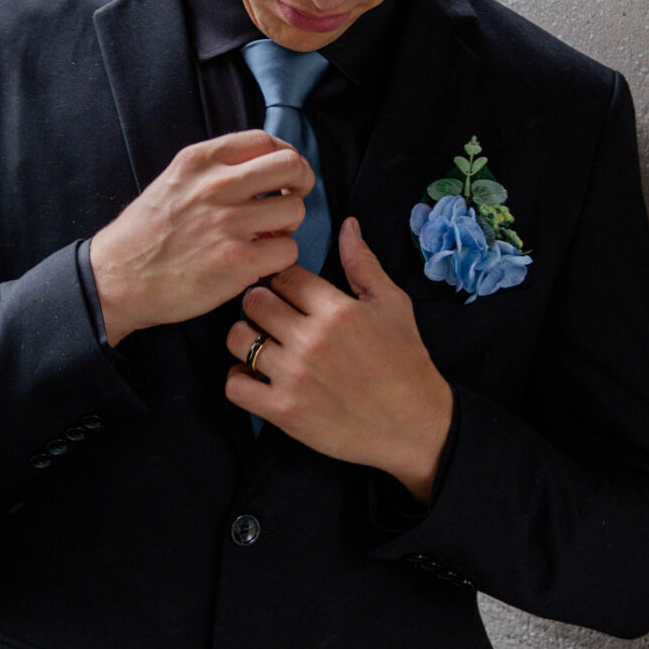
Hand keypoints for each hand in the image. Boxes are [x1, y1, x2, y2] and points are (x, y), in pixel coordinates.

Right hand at [89, 131, 312, 347]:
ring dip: (288, 226)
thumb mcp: (173, 180)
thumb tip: (260, 169)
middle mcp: (216, 186)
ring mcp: (228, 224)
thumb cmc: (144, 234)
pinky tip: (259, 262)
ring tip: (266, 237)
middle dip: (300, 184)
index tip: (283, 175)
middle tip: (289, 200)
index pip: (266, 141)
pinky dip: (279, 258)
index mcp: (200, 160)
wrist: (116, 279)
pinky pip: (288, 250)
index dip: (285, 157)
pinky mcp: (237, 262)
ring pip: (295, 210)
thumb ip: (214, 169)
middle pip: (291, 167)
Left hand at [225, 217, 453, 499]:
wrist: (414, 424)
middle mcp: (311, 340)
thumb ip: (363, 264)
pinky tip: (256, 375)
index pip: (284, 275)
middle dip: (260, 303)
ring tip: (262, 342)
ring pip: (238, 338)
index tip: (288, 291)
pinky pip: (235, 385)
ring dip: (245, 337)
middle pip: (254, 301)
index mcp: (336, 309)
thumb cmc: (406, 361)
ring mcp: (294, 376)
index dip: (283, 279)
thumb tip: (347, 224)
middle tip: (271, 315)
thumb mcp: (393, 305)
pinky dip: (239, 378)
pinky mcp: (283, 411)